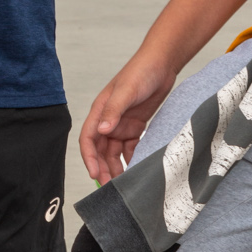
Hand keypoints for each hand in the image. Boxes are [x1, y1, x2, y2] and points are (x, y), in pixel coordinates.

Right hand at [80, 51, 178, 182]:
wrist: (163, 64)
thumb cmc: (141, 71)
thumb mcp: (127, 91)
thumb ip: (114, 110)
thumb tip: (102, 131)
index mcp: (100, 111)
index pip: (89, 139)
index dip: (89, 158)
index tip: (94, 174)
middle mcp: (108, 120)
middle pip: (101, 150)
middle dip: (102, 168)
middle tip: (108, 187)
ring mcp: (122, 124)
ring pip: (114, 152)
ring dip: (116, 167)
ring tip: (121, 183)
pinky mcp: (136, 126)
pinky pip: (130, 147)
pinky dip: (131, 158)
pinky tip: (136, 169)